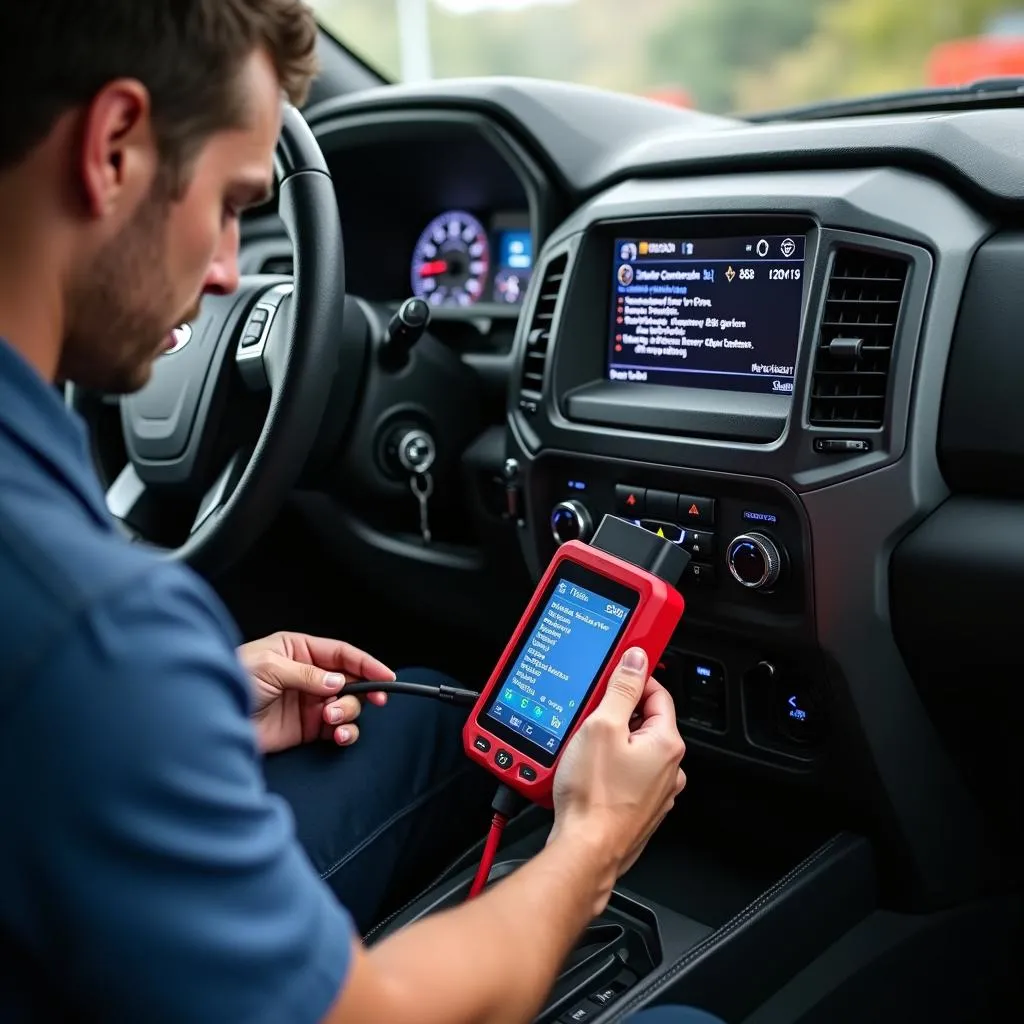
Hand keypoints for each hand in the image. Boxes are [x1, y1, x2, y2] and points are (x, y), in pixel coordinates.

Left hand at [238, 632, 394, 753]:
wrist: (207, 723)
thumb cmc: (230, 682)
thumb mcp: (268, 668)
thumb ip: (306, 674)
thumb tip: (337, 682)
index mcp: (298, 650)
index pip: (341, 653)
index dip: (367, 663)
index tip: (386, 675)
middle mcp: (307, 675)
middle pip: (351, 679)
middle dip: (364, 690)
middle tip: (375, 699)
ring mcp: (308, 702)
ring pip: (347, 705)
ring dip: (348, 712)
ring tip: (332, 718)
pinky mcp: (306, 728)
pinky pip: (337, 728)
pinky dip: (344, 732)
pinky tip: (338, 733)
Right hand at [550, 648, 685, 882]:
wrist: (585, 851)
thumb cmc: (594, 796)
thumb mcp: (602, 726)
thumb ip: (621, 689)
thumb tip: (636, 661)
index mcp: (667, 744)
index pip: (657, 694)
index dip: (633, 679)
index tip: (615, 673)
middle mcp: (669, 769)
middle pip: (645, 722)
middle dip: (617, 714)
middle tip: (590, 714)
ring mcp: (655, 793)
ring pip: (634, 751)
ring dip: (611, 742)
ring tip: (583, 747)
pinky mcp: (638, 810)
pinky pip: (625, 776)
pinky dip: (608, 768)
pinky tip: (586, 772)